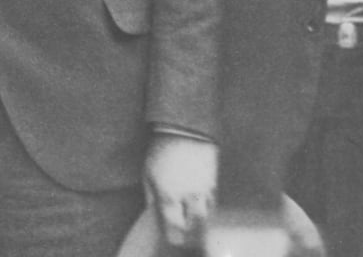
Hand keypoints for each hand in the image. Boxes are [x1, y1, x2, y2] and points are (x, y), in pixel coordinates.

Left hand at [145, 133, 216, 248]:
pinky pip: (213, 203)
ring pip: (206, 216)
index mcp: (169, 196)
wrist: (184, 129)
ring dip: (198, 218)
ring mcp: (204, 191)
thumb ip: (150, 195)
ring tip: (190, 212)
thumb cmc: (160, 150)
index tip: (170, 232)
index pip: (173, 227)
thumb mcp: (147, 172)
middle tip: (182, 224)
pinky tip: (199, 200)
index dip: (172, 233)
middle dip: (188, 228)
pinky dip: (206, 206)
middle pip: (193, 226)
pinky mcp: (214, 183)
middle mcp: (188, 197)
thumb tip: (153, 210)